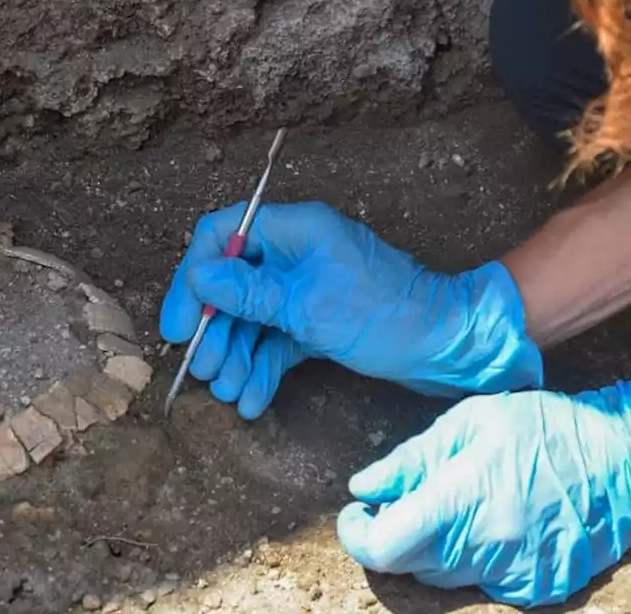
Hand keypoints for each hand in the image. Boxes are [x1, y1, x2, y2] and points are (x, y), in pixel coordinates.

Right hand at [160, 201, 541, 418]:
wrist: (450, 346)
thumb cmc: (390, 315)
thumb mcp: (312, 307)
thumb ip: (252, 294)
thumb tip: (200, 277)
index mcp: (297, 230)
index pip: (223, 235)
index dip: (194, 278)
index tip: (180, 325)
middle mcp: (298, 253)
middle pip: (232, 284)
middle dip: (215, 329)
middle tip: (204, 370)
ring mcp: (308, 289)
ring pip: (253, 318)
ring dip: (236, 354)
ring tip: (227, 391)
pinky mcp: (320, 321)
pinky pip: (278, 340)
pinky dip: (263, 367)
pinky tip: (251, 399)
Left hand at [335, 379, 630, 606]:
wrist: (623, 460)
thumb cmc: (545, 428)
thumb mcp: (472, 422)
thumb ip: (412, 460)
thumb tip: (364, 488)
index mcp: (461, 501)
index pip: (384, 547)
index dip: (357, 535)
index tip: (356, 513)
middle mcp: (482, 548)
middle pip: (410, 564)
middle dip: (396, 535)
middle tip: (408, 499)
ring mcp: (512, 574)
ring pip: (444, 577)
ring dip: (436, 547)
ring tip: (461, 503)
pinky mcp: (536, 587)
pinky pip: (484, 581)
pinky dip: (476, 557)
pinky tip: (498, 520)